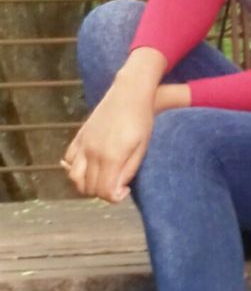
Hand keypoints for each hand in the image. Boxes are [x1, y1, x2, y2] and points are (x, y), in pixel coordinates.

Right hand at [61, 80, 154, 203]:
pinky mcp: (79, 135)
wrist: (129, 93)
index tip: (125, 191)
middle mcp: (93, 152)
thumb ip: (128, 170)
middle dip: (102, 192)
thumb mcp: (142, 147)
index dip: (115, 198)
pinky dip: (75, 169)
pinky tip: (89, 167)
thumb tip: (116, 189)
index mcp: (112, 157)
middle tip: (116, 185)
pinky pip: (68, 160)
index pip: (105, 192)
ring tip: (103, 178)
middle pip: (89, 188)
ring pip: (74, 178)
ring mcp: (83, 143)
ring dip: (86, 185)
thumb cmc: (141, 119)